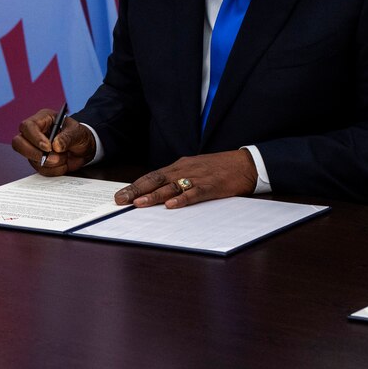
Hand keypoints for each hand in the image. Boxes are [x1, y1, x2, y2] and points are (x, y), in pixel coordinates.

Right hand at [12, 109, 95, 175]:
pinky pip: (39, 169)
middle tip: (52, 157)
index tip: (48, 147)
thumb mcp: (78, 133)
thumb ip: (68, 137)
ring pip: (30, 159)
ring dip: (50, 163)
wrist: (86, 148)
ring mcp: (34, 148)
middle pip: (18, 143)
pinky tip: (64, 164)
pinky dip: (53, 170)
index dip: (35, 138)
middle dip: (34, 153)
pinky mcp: (38, 160)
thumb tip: (56, 145)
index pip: (27, 126)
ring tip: (65, 157)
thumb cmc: (80, 135)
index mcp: (43, 119)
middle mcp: (34, 133)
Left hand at [114, 149, 257, 207]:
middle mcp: (186, 169)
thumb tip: (161, 190)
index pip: (153, 175)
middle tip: (121, 200)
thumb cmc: (222, 167)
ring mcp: (199, 177)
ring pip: (172, 187)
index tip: (121, 195)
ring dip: (154, 195)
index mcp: (181, 165)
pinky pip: (195, 193)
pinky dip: (182, 199)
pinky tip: (171, 205)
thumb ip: (179, 177)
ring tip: (139, 203)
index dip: (136, 185)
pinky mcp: (212, 186)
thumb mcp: (196, 168)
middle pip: (157, 180)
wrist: (246, 163)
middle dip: (137, 190)